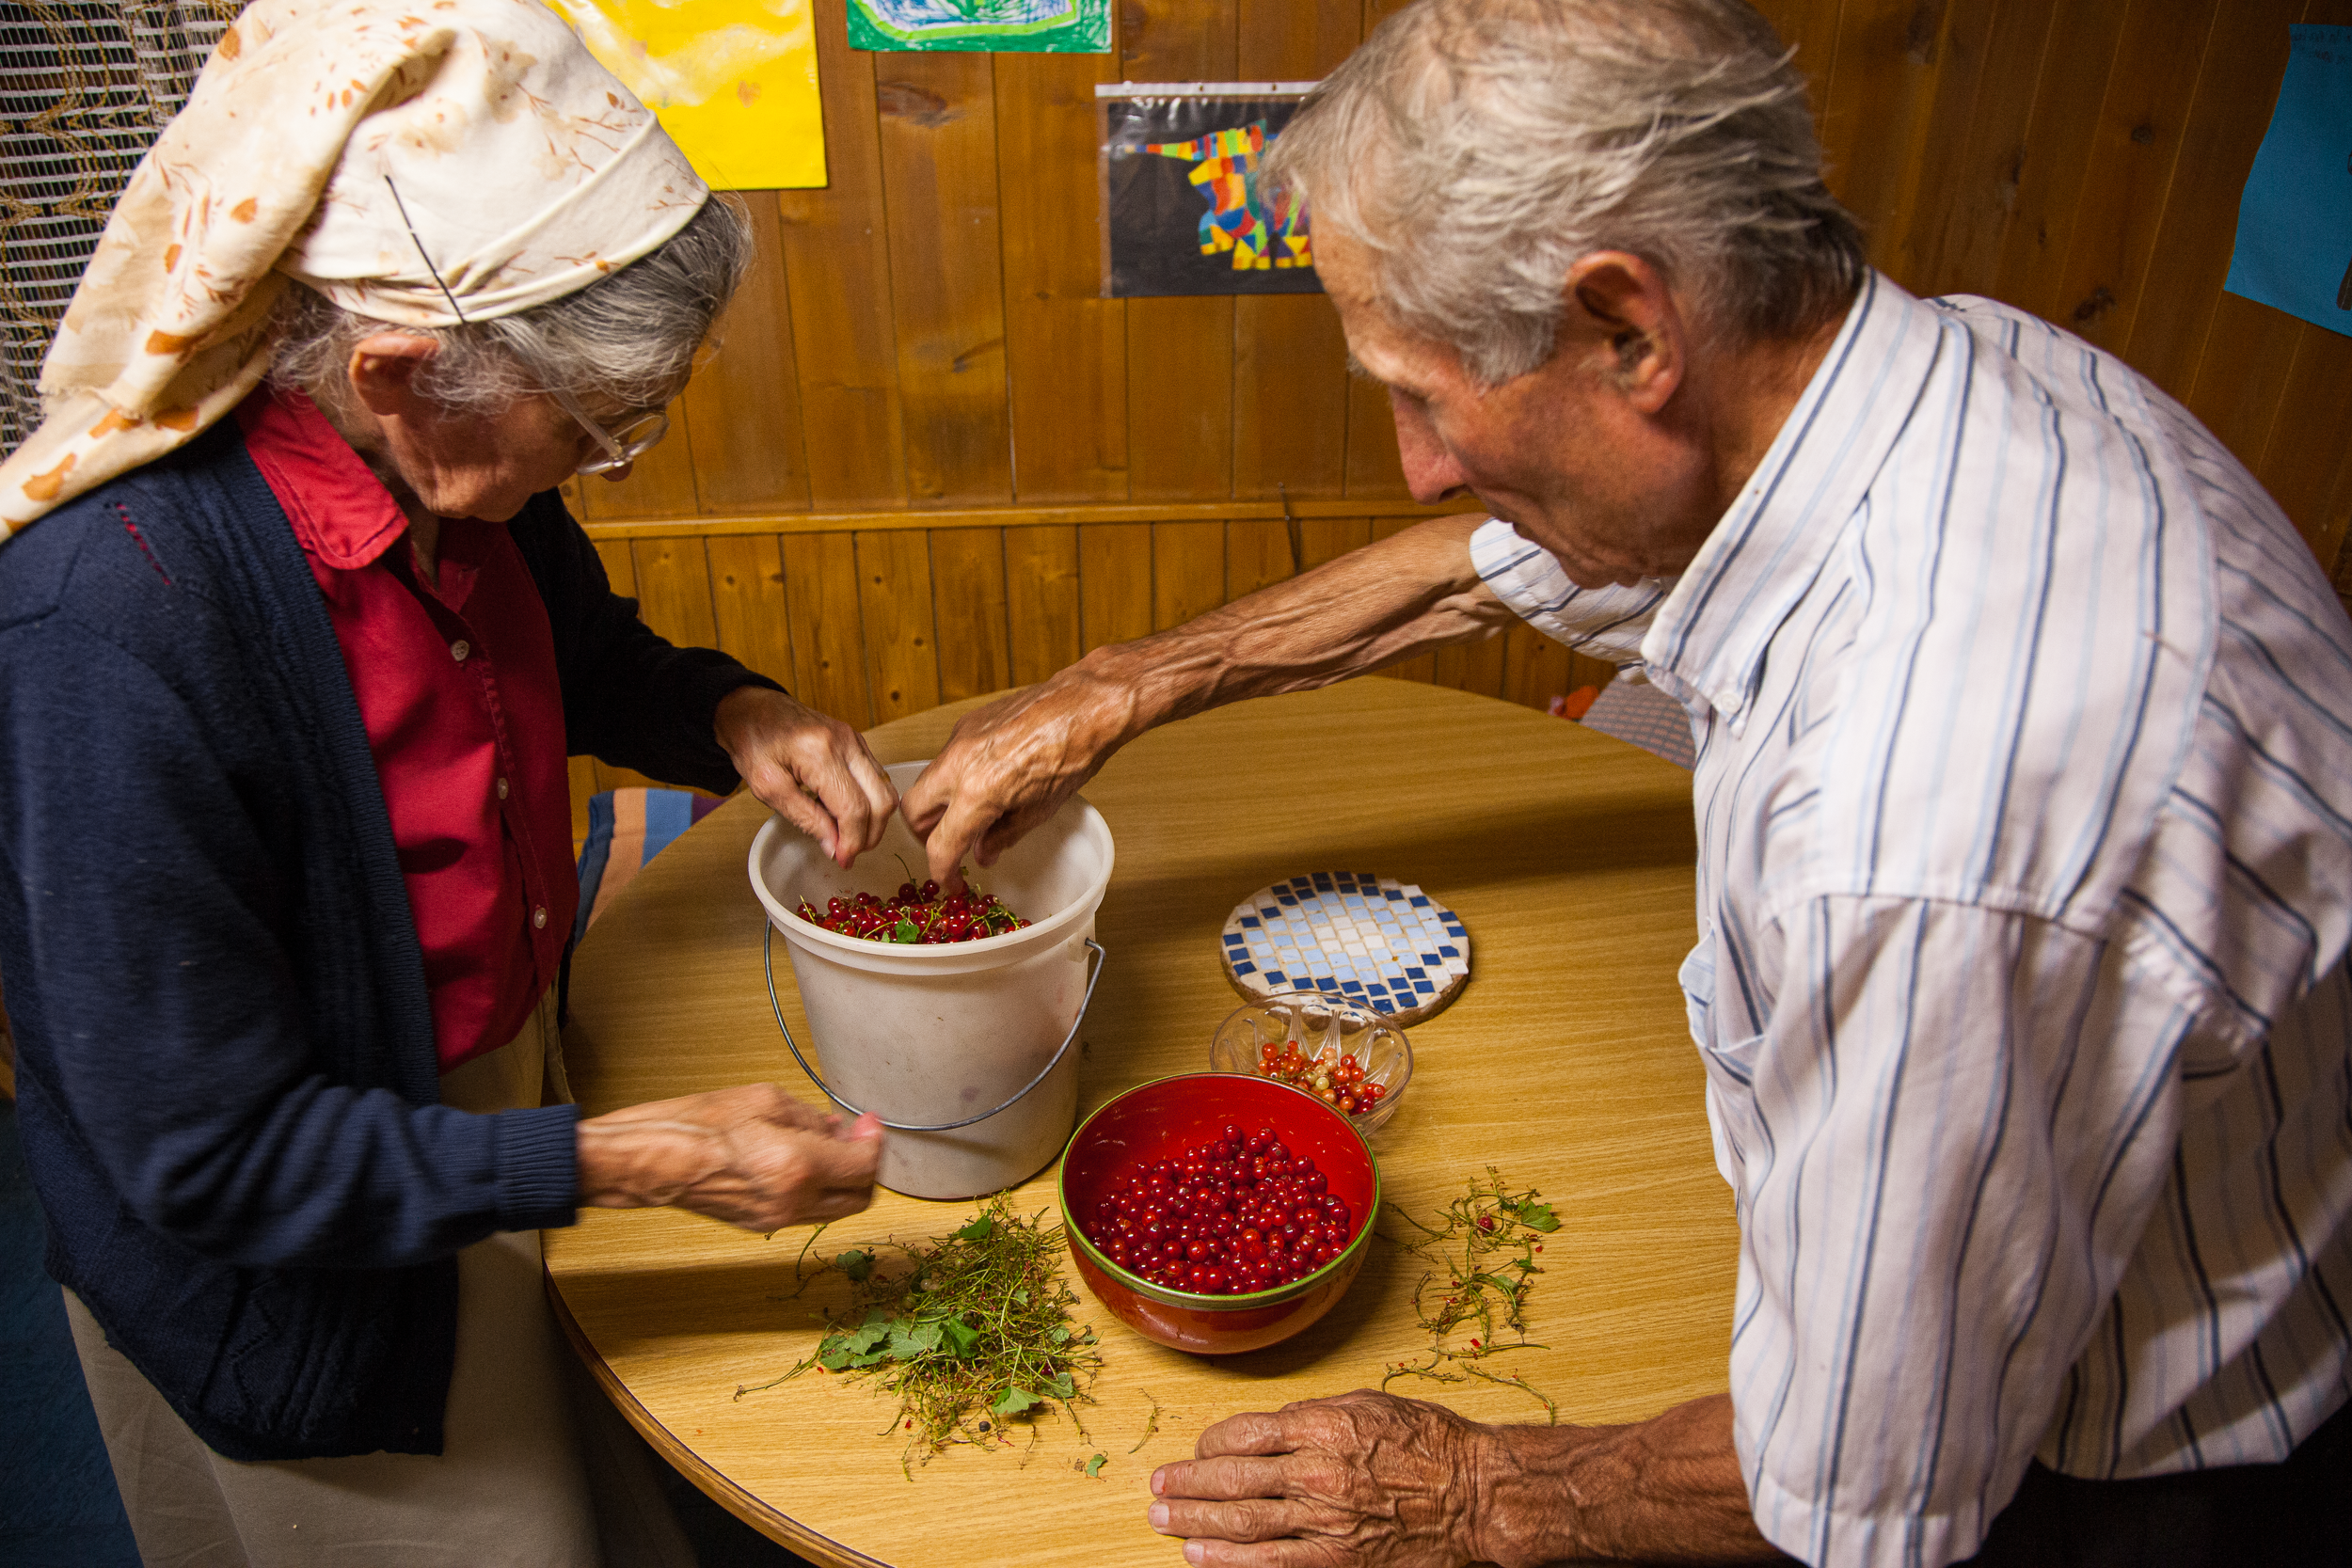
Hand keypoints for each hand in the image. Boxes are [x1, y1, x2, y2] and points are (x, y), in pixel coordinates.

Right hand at [576, 1082, 882, 1231]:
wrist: (654, 1161)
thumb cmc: (697, 1126)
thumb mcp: (765, 1101)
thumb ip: (810, 1119)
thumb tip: (836, 1129)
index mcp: (796, 1168)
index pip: (864, 1166)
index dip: (875, 1141)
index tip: (869, 1122)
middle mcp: (791, 1202)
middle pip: (860, 1198)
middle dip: (868, 1167)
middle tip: (859, 1136)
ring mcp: (776, 1219)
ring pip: (836, 1209)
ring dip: (844, 1180)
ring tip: (830, 1145)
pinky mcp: (761, 1225)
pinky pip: (807, 1211)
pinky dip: (818, 1189)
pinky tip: (804, 1161)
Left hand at [715, 685, 896, 868]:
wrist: (752, 708)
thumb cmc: (753, 744)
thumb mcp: (768, 788)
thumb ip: (805, 818)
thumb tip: (835, 847)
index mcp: (820, 753)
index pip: (853, 808)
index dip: (853, 842)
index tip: (843, 861)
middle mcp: (846, 743)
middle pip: (881, 801)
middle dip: (870, 835)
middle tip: (849, 853)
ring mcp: (856, 740)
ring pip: (885, 790)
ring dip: (873, 820)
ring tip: (847, 835)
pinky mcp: (857, 741)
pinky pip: (877, 778)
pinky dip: (869, 802)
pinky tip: (844, 812)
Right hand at [898, 662, 1145, 885]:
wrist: (1083, 706)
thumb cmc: (1071, 757)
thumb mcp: (1039, 810)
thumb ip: (1002, 836)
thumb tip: (982, 853)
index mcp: (977, 793)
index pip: (941, 845)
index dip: (942, 872)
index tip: (949, 881)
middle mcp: (958, 765)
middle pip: (912, 811)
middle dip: (925, 834)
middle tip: (950, 846)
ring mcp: (958, 740)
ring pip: (927, 781)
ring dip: (940, 804)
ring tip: (972, 814)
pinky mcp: (965, 724)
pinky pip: (946, 758)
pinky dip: (956, 777)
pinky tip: (986, 780)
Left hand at [1151, 1391, 1780, 1567]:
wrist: (1478, 1494)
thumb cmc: (1431, 1444)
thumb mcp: (1371, 1406)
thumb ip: (1316, 1416)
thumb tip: (1270, 1428)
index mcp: (1323, 1423)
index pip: (1246, 1432)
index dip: (1212, 1444)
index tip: (1195, 1450)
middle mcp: (1316, 1470)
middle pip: (1234, 1476)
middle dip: (1188, 1484)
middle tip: (1156, 1488)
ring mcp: (1325, 1519)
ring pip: (1244, 1519)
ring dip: (1196, 1520)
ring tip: (1163, 1520)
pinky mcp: (1337, 1558)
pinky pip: (1271, 1561)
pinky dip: (1229, 1559)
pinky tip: (1199, 1556)